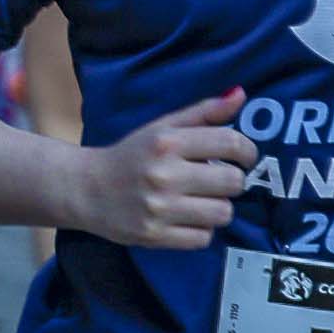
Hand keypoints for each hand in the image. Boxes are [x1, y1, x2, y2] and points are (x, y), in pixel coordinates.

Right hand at [67, 89, 256, 250]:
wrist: (86, 189)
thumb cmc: (131, 155)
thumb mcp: (162, 127)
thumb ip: (203, 112)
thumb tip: (240, 94)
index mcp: (167, 143)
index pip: (230, 143)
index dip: (247, 151)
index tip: (243, 157)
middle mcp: (163, 174)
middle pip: (233, 182)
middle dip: (231, 181)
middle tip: (216, 180)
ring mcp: (159, 208)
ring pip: (222, 213)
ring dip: (217, 207)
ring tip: (200, 200)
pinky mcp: (155, 235)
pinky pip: (203, 238)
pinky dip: (199, 229)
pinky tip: (184, 218)